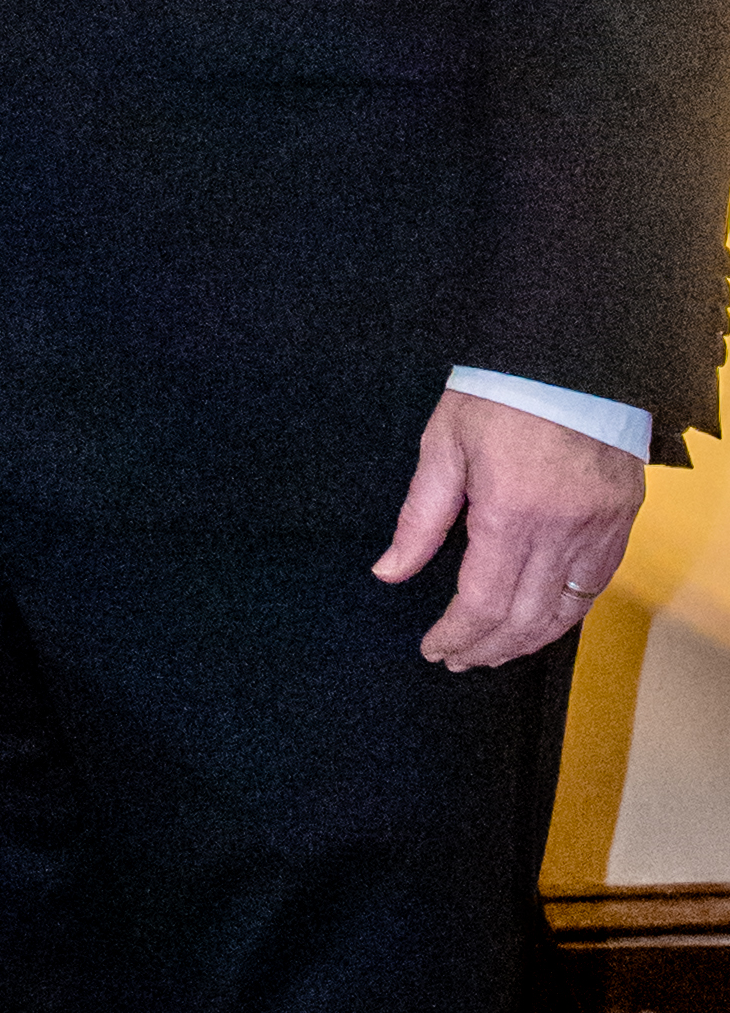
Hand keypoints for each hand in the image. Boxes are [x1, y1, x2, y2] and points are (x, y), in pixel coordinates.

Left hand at [376, 382, 647, 674]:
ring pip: (565, 610)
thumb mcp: (443, 444)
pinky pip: (595, 584)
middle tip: (458, 659)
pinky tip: (539, 621)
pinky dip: (566, 612)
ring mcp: (599, 528)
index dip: (457, 635)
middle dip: (488, 648)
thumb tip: (389, 572)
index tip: (434, 649)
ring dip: (527, 641)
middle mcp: (562, 530)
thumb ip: (419, 517)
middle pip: (525, 618)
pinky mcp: (622, 520)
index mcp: (510, 512)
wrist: (570, 353)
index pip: (483, 602)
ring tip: (493, 652)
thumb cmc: (500, 391)